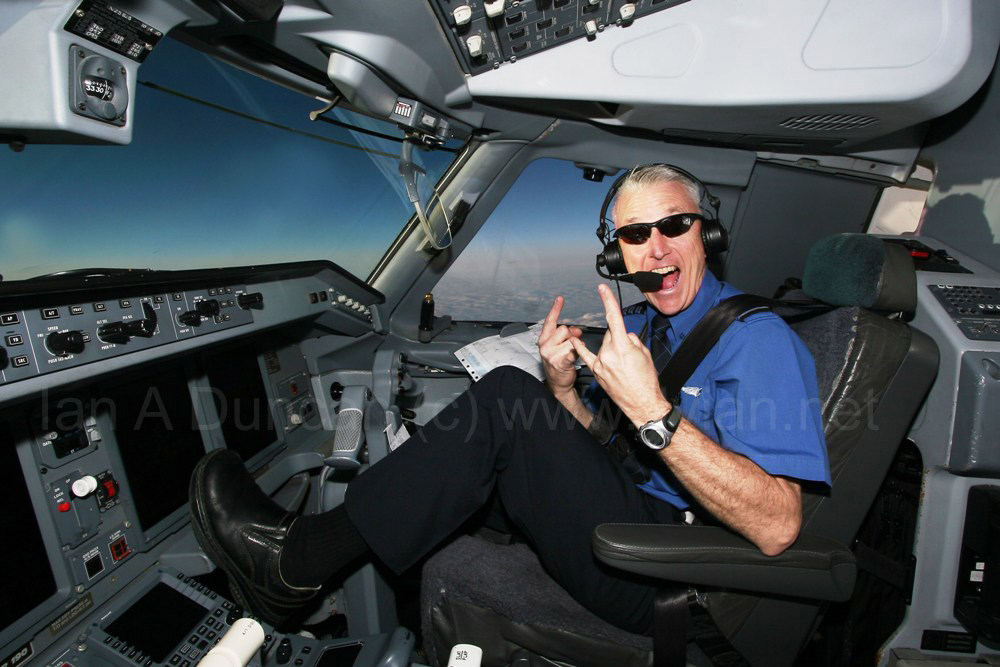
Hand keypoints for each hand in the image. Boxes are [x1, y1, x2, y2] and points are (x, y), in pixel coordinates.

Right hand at [537, 296, 582, 396]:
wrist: (557, 383)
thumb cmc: (559, 364)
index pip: (549, 321)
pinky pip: (572, 350)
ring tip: (572, 353)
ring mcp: (551, 353)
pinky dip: (577, 351)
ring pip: (569, 339)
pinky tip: (575, 355)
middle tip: (572, 342)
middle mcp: (545, 345)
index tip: (560, 299)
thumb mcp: (558, 347)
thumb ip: (565, 336)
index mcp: (544, 339)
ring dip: (574, 345)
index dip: (555, 309)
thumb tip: (576, 330)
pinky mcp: (559, 361)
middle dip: (571, 334)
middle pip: (563, 329)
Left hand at [570, 285, 669, 426]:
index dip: (607, 301)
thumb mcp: (644, 354)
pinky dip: (580, 347)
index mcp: (623, 346)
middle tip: (628, 353)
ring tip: (622, 365)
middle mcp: (609, 352)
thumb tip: (623, 335)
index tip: (602, 289)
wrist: (642, 403)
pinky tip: (573, 340)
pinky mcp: (596, 371)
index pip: (614, 317)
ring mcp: (601, 362)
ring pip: (603, 345)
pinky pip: (586, 355)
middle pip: (610, 334)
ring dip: (611, 349)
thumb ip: (632, 340)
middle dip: (618, 338)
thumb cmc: (647, 380)